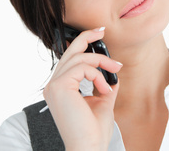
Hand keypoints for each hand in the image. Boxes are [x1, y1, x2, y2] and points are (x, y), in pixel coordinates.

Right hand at [43, 28, 122, 150]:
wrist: (89, 148)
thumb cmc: (93, 130)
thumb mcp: (102, 101)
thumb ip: (104, 84)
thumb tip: (112, 72)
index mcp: (60, 87)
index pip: (69, 58)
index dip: (82, 42)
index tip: (98, 34)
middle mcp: (53, 84)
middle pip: (70, 51)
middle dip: (87, 37)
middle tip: (102, 31)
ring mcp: (54, 85)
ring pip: (80, 58)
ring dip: (102, 62)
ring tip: (115, 70)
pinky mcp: (60, 86)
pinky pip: (82, 68)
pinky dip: (97, 75)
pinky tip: (104, 89)